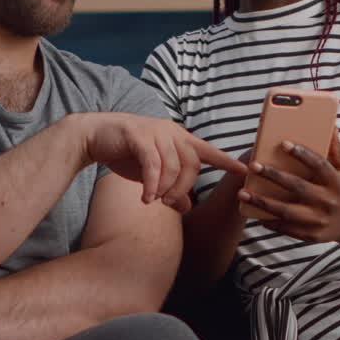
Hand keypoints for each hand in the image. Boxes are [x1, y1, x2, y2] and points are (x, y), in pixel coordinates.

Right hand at [79, 113, 245, 211]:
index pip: (208, 150)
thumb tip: (186, 208)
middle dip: (184, 188)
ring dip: (166, 188)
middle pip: (192, 164)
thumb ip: (170, 188)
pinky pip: (153, 164)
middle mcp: (171, 132)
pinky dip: (152, 184)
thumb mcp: (152, 175)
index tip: (245, 169)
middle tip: (169, 204)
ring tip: (154, 201)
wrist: (94, 136)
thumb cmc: (126, 154)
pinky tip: (147, 198)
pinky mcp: (138, 135)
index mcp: (179, 138)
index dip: (226, 161)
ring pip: (173, 165)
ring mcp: (155, 132)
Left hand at [237, 128, 339, 242]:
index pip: (319, 165)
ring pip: (286, 211)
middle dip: (273, 176)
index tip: (283, 143)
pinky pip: (286, 227)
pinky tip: (254, 212)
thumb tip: (331, 126)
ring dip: (262, 202)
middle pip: (298, 187)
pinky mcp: (311, 234)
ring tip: (243, 192)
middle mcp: (329, 201)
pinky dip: (269, 220)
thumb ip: (337, 149)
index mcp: (338, 182)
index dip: (302, 154)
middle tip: (253, 165)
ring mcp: (319, 220)